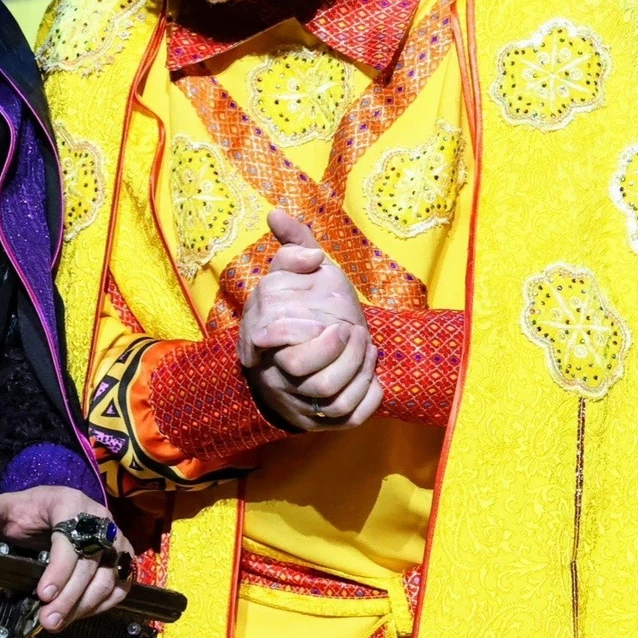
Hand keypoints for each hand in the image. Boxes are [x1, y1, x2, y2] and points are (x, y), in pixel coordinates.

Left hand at [0, 486, 132, 633]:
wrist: (60, 510)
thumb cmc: (35, 511)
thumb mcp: (11, 507)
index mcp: (73, 505)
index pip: (71, 540)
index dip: (59, 569)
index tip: (42, 593)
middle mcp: (101, 522)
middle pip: (91, 565)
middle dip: (69, 596)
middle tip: (48, 620)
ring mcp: (116, 542)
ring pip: (108, 579)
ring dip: (84, 605)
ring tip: (57, 624)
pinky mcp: (123, 560)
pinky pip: (119, 587)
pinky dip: (101, 605)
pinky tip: (78, 615)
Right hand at [240, 211, 382, 431]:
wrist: (301, 360)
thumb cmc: (301, 310)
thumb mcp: (295, 275)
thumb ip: (290, 246)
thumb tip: (277, 215)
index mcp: (262, 338)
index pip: (275, 340)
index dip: (309, 332)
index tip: (337, 319)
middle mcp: (275, 375)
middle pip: (307, 375)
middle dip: (342, 354)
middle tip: (357, 332)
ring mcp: (300, 402)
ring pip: (332, 399)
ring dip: (359, 371)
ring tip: (369, 348)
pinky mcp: (325, 422)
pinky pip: (351, 417)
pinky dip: (370, 396)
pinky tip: (375, 377)